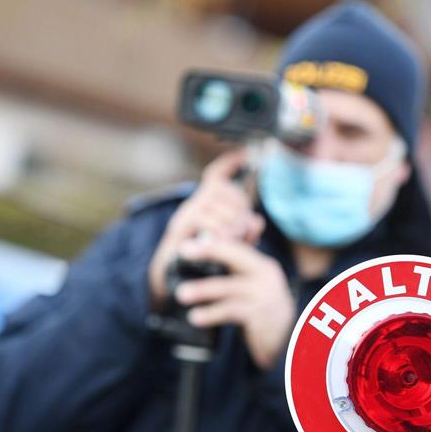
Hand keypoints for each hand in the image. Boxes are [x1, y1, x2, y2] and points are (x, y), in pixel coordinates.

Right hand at [148, 150, 264, 309]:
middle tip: (244, 229)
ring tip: (235, 238)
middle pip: (222, 189)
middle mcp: (194, 203)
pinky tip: (222, 240)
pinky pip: (203, 219)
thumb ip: (246, 233)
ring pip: (215, 204)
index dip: (229, 163)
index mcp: (206, 204)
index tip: (245, 154)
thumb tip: (258, 222)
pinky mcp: (179, 228)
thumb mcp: (231, 245)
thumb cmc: (203, 260)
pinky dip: (217, 229)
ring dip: (230, 221)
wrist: (173, 277)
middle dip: (239, 206)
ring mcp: (185, 214)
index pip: (216, 174)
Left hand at [172, 238, 294, 368]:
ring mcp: (265, 295)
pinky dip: (211, 314)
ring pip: (228, 288)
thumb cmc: (261, 310)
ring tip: (180, 294)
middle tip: (182, 251)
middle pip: (235, 256)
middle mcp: (266, 276)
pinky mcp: (260, 316)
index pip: (235, 247)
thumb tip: (198, 256)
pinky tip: (195, 317)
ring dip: (202, 289)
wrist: (289, 340)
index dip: (212, 242)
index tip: (187, 243)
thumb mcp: (251, 287)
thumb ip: (233, 273)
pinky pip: (231, 311)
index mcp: (261, 265)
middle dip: (209, 251)